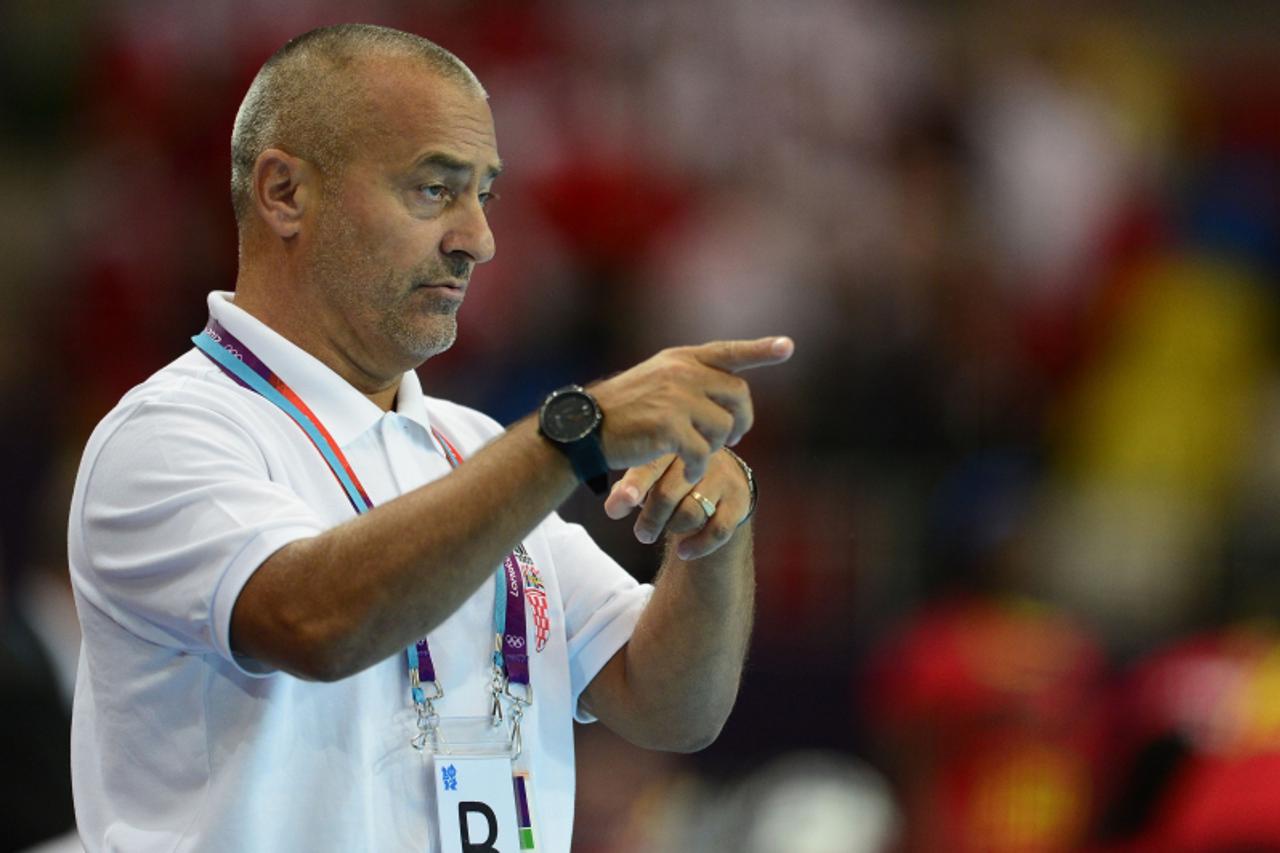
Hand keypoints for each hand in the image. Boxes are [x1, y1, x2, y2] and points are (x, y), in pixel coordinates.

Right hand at [590, 337, 792, 483]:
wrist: (585, 430)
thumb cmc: (620, 412)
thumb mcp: (655, 382)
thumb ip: (689, 382)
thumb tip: (729, 397)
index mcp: (680, 359)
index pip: (728, 352)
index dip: (760, 350)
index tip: (788, 346)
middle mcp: (682, 372)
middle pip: (738, 395)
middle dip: (741, 421)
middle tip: (734, 439)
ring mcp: (677, 398)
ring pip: (724, 428)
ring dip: (715, 447)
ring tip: (694, 455)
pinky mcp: (670, 427)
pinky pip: (703, 452)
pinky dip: (698, 467)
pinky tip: (686, 472)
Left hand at [604, 450, 752, 559]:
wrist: (722, 477)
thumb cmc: (674, 476)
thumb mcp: (652, 474)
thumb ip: (629, 489)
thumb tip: (612, 509)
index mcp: (675, 446)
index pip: (650, 467)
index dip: (634, 487)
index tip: (619, 508)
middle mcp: (701, 458)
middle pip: (668, 494)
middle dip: (650, 520)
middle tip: (642, 534)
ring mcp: (723, 478)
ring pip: (691, 513)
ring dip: (673, 528)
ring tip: (667, 529)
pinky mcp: (739, 500)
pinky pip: (718, 530)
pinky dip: (699, 546)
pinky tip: (684, 552)